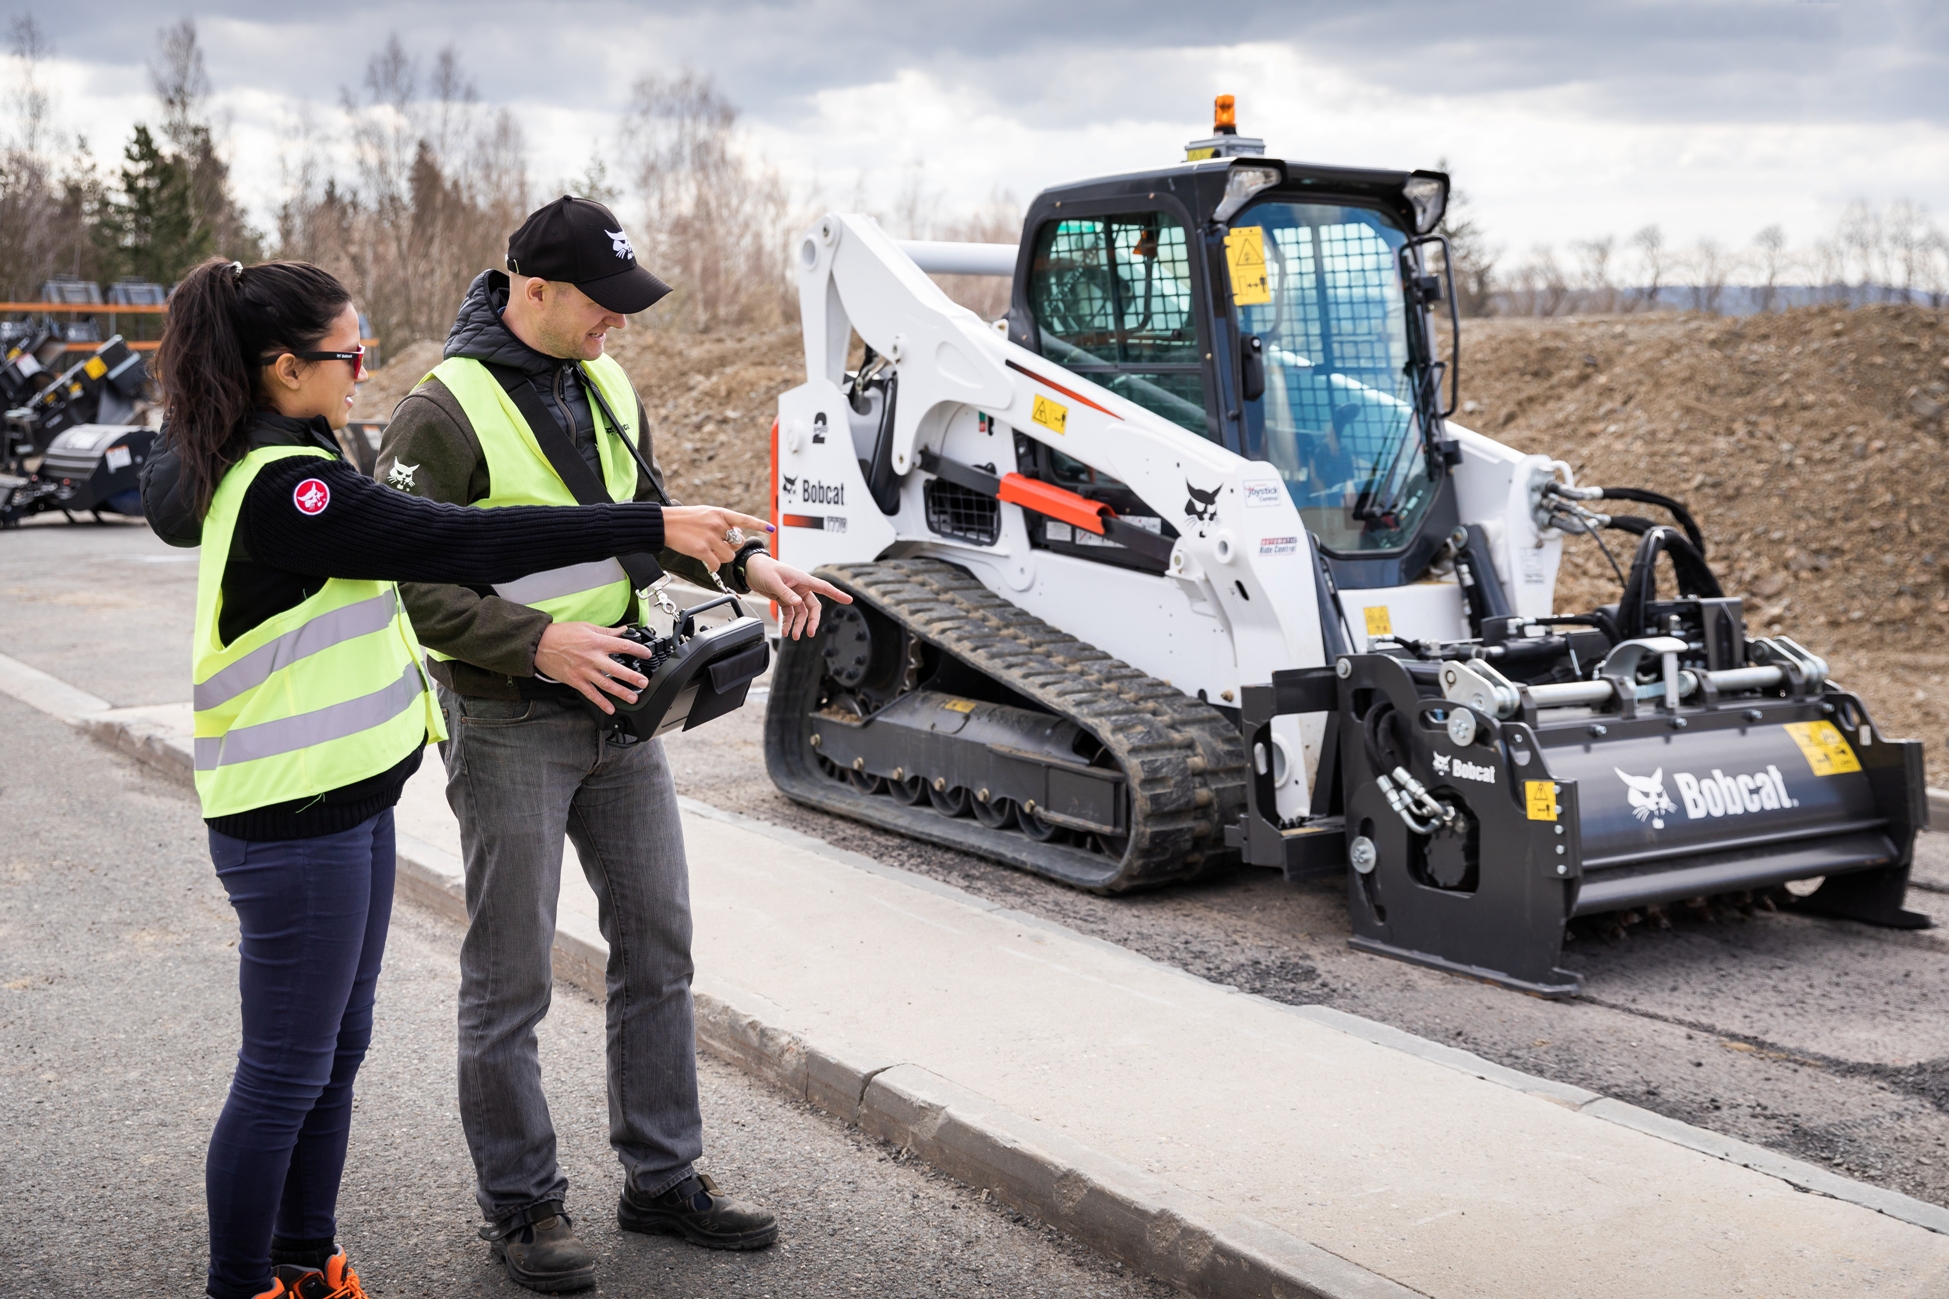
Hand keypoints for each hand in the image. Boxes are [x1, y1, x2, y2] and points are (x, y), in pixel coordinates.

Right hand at [533, 621, 647, 714]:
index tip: (648, 655)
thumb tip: (622, 631)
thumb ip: (606, 632)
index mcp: (597, 642)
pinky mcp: (575, 681)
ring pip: (606, 684)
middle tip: (645, 683)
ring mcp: (584, 671)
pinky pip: (591, 693)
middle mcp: (592, 658)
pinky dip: (601, 702)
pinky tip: (610, 708)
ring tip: (633, 698)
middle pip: (617, 669)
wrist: (539, 644)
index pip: (622, 645)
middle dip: (633, 677)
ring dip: (621, 692)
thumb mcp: (586, 627)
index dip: (638, 650)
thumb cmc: (561, 634)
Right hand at [663, 506, 773, 565]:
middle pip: (738, 543)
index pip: (744, 519)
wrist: (664, 523)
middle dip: (731, 547)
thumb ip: (721, 521)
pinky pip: (716, 564)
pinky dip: (713, 566)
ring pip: (729, 556)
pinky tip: (706, 561)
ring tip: (710, 553)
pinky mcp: (701, 549)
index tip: (771, 529)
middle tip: (719, 546)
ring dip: (722, 558)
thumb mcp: (706, 513)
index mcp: (720, 513)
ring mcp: (710, 537)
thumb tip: (735, 533)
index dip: (759, 525)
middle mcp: (718, 524)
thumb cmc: (684, 519)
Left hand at [744, 554, 851, 639]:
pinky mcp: (784, 599)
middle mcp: (800, 587)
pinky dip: (788, 623)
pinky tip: (786, 630)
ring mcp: (793, 594)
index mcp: (802, 579)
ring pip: (801, 613)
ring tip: (794, 636)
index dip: (837, 594)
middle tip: (809, 632)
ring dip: (798, 624)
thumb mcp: (774, 581)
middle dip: (812, 620)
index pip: (823, 587)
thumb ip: (786, 593)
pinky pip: (790, 613)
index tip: (849, 600)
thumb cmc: (763, 569)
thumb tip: (797, 603)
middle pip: (813, 606)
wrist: (750, 569)